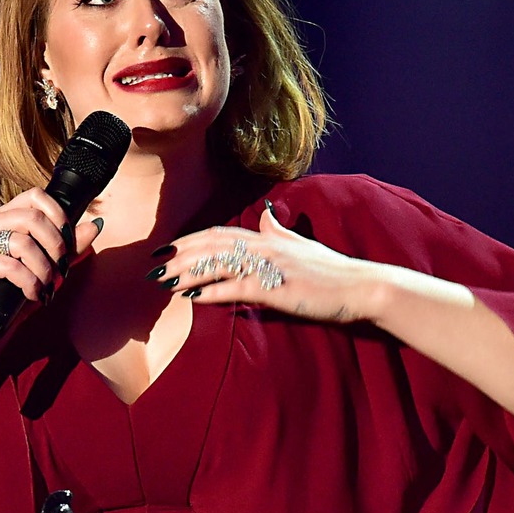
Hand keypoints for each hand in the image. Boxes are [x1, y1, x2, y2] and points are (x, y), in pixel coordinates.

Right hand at [0, 187, 104, 319]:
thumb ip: (72, 245)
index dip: (58, 216)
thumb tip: (95, 225)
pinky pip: (9, 266)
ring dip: (43, 269)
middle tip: (60, 268)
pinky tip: (32, 293)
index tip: (68, 241)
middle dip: (55, 246)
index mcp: (7, 216)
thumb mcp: (52, 264)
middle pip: (32, 218)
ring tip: (47, 285)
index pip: (35, 195)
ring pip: (22, 243)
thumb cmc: (20, 289)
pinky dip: (29, 283)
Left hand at [153, 202, 383, 323]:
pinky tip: (194, 298)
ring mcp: (271, 266)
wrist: (361, 287)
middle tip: (152, 267)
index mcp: (267, 237)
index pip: (219, 234)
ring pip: (220, 264)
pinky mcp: (278, 288)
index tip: (165, 249)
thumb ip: (278, 231)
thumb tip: (266, 213)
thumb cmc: (331, 271)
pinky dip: (213, 292)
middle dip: (179, 256)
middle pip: (212, 246)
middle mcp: (265, 247)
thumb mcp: (301, 245)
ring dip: (188, 273)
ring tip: (164, 283)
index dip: (189, 241)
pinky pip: (238, 288)